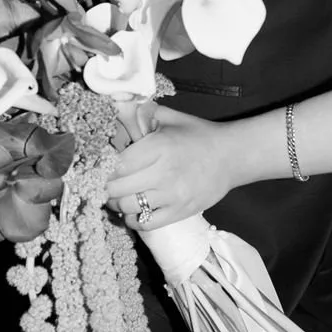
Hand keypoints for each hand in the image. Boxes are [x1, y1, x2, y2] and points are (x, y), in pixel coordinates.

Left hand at [103, 106, 239, 231]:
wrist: (232, 157)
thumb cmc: (199, 135)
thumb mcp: (171, 118)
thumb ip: (143, 113)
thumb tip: (117, 108)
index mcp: (158, 147)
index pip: (116, 165)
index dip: (103, 168)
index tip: (99, 167)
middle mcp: (163, 173)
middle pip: (116, 189)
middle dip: (106, 187)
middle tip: (105, 183)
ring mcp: (171, 196)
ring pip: (127, 208)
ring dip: (117, 204)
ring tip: (118, 197)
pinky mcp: (179, 213)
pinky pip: (145, 224)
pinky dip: (133, 219)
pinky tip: (134, 210)